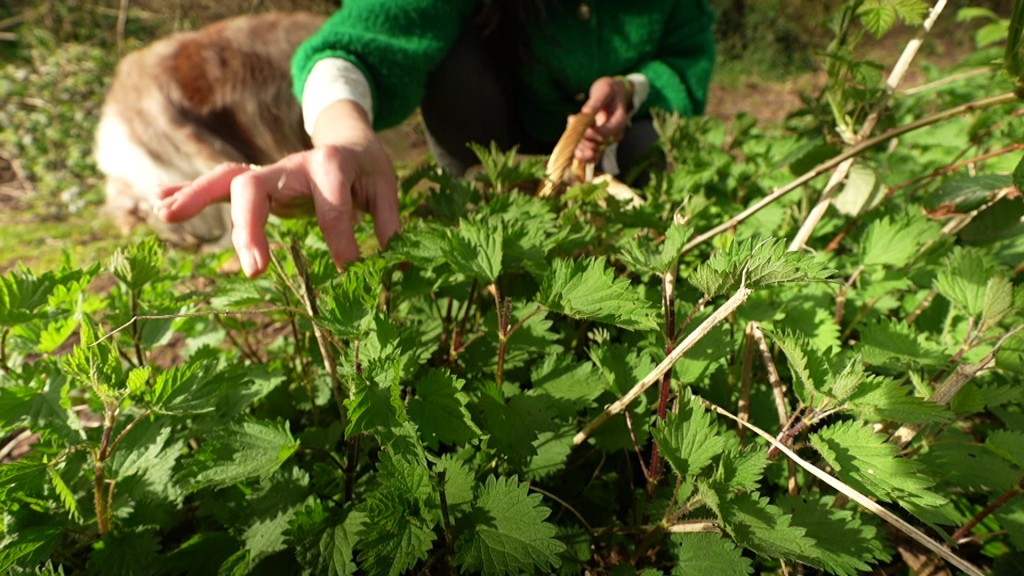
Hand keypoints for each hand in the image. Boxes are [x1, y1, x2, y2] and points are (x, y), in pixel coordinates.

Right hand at [156, 100, 399, 277]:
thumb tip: (393, 258)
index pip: (331, 205)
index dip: (341, 239)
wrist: (348, 138)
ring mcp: (269, 172)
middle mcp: (292, 166)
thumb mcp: (385, 186)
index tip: (349, 269)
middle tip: (253, 269)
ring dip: (198, 196)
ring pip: (227, 179)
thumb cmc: (367, 168)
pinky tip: (160, 203)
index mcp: (331, 165)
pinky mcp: (254, 181)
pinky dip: (188, 191)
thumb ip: (388, 220)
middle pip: (258, 186)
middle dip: (250, 225)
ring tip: (167, 214)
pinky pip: (217, 183)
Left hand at [574, 76, 631, 163]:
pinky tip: (570, 142)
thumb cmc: (610, 89)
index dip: (588, 133)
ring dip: (578, 148)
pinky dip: (580, 152)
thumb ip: (596, 102)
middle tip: (570, 123)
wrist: (615, 92)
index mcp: (619, 122)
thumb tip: (585, 112)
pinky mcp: (598, 141)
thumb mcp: (605, 89)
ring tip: (569, 134)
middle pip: (597, 146)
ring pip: (593, 154)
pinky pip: (590, 153)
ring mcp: (606, 139)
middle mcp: (614, 134)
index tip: (575, 122)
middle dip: (580, 139)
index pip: (603, 134)